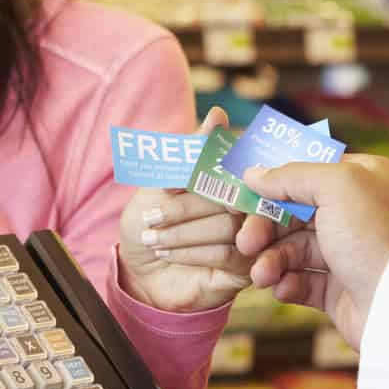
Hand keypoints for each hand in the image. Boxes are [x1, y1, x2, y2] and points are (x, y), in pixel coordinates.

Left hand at [117, 107, 250, 313]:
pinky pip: (229, 253)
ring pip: (228, 227)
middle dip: (184, 207)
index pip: (230, 169)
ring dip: (182, 233)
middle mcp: (246, 207)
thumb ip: (190, 154)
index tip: (164, 186)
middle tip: (151, 216)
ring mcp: (249, 239)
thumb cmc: (150, 224)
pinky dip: (192, 252)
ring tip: (152, 238)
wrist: (138, 272)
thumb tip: (218, 116)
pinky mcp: (245, 268)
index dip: (198, 175)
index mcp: (230, 181)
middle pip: (230, 198)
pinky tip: (166, 253)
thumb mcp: (160, 185)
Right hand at [233, 155, 388, 348]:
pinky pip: (302, 281)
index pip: (310, 171)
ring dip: (271, 260)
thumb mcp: (336, 186)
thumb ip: (292, 175)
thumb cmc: (373, 237)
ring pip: (295, 249)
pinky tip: (283, 288)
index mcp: (366, 178)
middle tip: (244, 243)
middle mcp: (359, 212)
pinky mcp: (340, 288)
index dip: (276, 182)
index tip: (243, 191)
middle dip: (266, 228)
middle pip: (295, 213)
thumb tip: (254, 174)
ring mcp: (349, 252)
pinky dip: (287, 283)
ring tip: (261, 275)